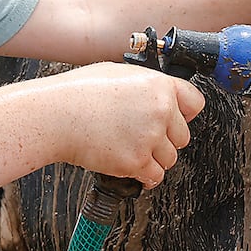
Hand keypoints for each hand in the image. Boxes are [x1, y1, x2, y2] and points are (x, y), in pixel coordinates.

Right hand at [55, 64, 204, 188]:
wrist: (55, 115)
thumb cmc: (78, 93)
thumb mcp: (118, 73)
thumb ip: (145, 87)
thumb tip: (157, 98)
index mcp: (159, 86)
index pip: (195, 103)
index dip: (185, 114)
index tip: (177, 119)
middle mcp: (160, 111)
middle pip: (182, 137)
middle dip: (165, 140)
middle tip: (142, 137)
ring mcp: (150, 138)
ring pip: (169, 159)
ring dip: (153, 159)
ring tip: (129, 149)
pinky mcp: (136, 161)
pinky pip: (154, 176)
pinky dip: (145, 176)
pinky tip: (132, 167)